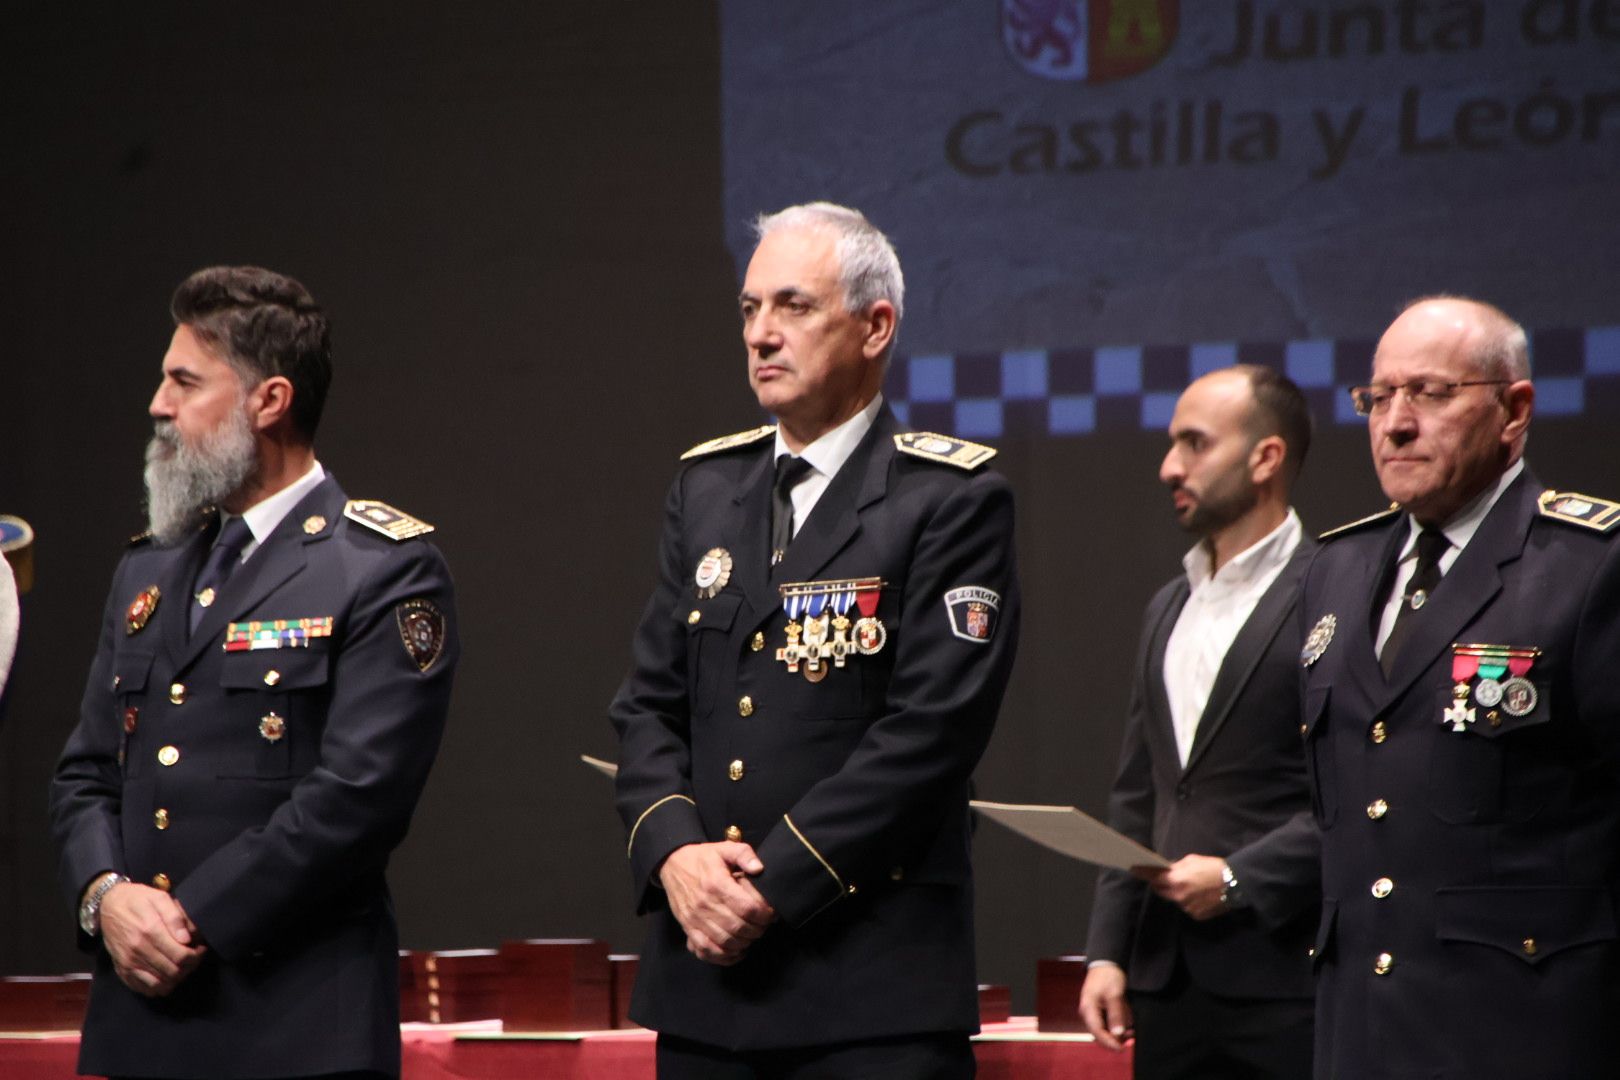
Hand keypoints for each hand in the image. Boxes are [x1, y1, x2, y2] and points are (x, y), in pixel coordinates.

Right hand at [97, 882, 205, 996]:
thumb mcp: (159, 898)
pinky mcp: (122, 970)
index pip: (180, 955)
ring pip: (160, 984)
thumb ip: (175, 917)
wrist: (108, 905)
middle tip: (194, 957)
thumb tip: (186, 939)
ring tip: (182, 966)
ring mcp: (128, 963)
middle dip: (189, 967)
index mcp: (150, 931)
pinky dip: (159, 987)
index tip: (201, 949)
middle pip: (172, 972)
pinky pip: (143, 988)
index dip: (196, 956)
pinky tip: (166, 975)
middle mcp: (137, 950)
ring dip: (176, 979)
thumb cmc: (138, 899)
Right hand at [657, 842, 775, 965]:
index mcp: (717, 884)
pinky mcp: (688, 929)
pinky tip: (736, 952)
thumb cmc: (702, 858)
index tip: (770, 913)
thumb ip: (744, 854)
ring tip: (751, 935)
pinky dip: (723, 957)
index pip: (747, 908)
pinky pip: (706, 951)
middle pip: (738, 928)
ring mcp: (695, 919)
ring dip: (743, 943)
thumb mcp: (724, 848)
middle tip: (763, 925)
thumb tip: (759, 869)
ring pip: (725, 942)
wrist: (672, 864)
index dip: (764, 914)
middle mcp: (705, 905)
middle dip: (757, 930)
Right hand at [1078, 963, 1132, 1051]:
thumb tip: (1117, 1033)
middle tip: (1131, 1038)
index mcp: (1088, 1009)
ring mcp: (1093, 1013)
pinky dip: (1118, 1026)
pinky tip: (1127, 1023)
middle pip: (1100, 1034)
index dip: (1109, 1043)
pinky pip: (1108, 1024)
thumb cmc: (1108, 976)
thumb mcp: (1114, 994)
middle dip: (1115, 1039)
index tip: (1122, 1048)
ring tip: (1132, 1030)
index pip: (1097, 1032)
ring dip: (1118, 1033)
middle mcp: (1088, 1014)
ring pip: (1105, 1030)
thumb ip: (1115, 1014)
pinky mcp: (1099, 1011)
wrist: (1105, 963)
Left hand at [1134, 854, 1228, 920]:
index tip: (1133, 869)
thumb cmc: (1213, 868)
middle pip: (1161, 891)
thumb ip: (1176, 867)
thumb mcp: (1192, 861)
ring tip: (1191, 885)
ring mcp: (1187, 908)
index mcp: (1176, 880)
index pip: (1153, 877)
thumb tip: (1165, 869)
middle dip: (1161, 884)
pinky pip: (1186, 907)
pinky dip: (1189, 901)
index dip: (1142, 873)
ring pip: (1175, 900)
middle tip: (1166, 878)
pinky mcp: (1196, 916)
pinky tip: (1199, 894)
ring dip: (1177, 893)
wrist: (1235, 884)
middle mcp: (1179, 896)